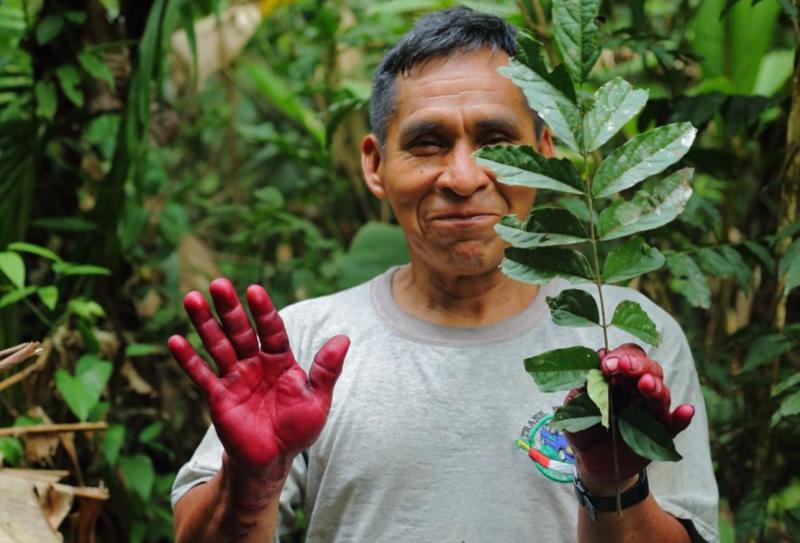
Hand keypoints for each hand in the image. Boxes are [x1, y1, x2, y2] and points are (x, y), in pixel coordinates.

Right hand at [167, 278, 348, 471]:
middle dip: (229, 308)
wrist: (273, 460)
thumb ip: (326, 370)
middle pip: (240, 330)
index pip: (271, 330)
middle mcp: (254, 363)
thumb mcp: (317, 399)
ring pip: (217, 345)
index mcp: (279, 359)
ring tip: (191, 298)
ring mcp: (234, 377)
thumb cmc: (297, 427)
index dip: (264, 311)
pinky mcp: (218, 396)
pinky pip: (201, 375)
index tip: (254, 290)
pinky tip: (175, 340)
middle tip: (218, 284)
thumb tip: (344, 338)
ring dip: (205, 324)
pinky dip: (188, 359)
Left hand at [565, 343, 693, 491]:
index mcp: (618, 379)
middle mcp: (638, 391)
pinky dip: (682, 418)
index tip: (606, 364)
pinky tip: (686, 410)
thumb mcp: (574, 408)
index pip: (628, 357)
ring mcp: (651, 413)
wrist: (591, 462)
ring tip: (647, 384)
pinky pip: (675, 426)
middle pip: (650, 369)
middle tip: (625, 367)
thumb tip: (595, 362)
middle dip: (638, 365)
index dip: (621, 356)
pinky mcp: (660, 436)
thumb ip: (583, 388)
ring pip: (661, 395)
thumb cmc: (583, 428)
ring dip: (656, 387)